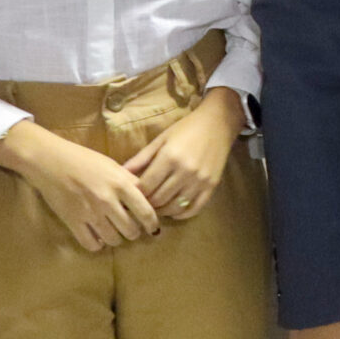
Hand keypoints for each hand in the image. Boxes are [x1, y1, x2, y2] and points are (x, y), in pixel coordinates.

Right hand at [0, 120, 159, 251]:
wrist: (49, 161)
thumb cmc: (83, 160)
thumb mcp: (113, 166)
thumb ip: (129, 182)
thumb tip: (146, 199)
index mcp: (121, 184)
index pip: (146, 212)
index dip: (152, 223)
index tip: (153, 228)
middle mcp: (107, 200)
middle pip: (131, 230)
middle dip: (134, 232)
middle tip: (132, 229)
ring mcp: (89, 213)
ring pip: (113, 239)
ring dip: (117, 239)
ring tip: (115, 233)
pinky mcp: (72, 221)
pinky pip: (91, 244)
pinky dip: (98, 245)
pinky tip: (98, 238)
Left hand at [123, 86, 246, 218]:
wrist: (218, 124)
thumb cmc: (186, 129)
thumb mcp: (160, 140)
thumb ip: (141, 158)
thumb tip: (121, 174)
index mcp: (169, 158)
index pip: (146, 186)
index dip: (136, 194)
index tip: (131, 195)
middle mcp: (185, 171)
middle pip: (159, 199)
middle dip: (147, 204)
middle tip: (141, 203)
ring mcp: (200, 181)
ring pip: (175, 207)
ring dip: (162, 211)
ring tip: (155, 207)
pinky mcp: (212, 186)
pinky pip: (194, 208)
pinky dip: (182, 214)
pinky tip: (173, 211)